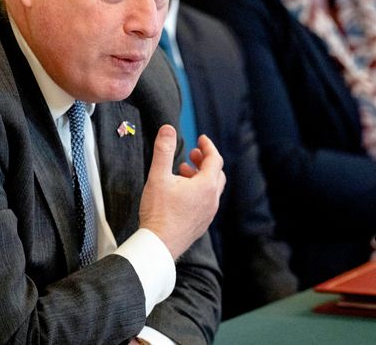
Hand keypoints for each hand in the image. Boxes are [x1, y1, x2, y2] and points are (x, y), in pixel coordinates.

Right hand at [139, 125, 225, 258]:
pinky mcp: (201, 224)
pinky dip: (199, 190)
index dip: (208, 146)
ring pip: (212, 189)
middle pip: (217, 174)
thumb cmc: (158, 212)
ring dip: (201, 176)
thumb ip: (164, 150)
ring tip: (182, 172)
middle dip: (206, 161)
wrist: (159, 245)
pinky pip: (206, 202)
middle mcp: (211, 200)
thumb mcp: (158, 176)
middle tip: (192, 154)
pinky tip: (181, 193)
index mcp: (206, 186)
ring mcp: (208, 214)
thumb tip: (168, 128)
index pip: (215, 159)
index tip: (201, 138)